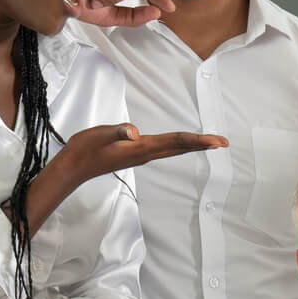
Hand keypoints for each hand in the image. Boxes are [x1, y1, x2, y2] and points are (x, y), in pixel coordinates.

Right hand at [51, 122, 227, 184]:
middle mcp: (144, 153)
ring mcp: (141, 155)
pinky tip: (182, 144)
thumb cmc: (85, 149)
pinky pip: (164, 149)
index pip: (174, 142)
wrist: (74, 167)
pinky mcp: (136, 154)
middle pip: (179, 147)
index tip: (216, 142)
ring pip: (173, 149)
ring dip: (192, 145)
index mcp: (140, 148)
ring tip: (210, 143)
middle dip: (202, 145)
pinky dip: (178, 145)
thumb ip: (118, 131)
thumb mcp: (99, 135)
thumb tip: (135, 132)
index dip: (196, 140)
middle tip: (223, 142)